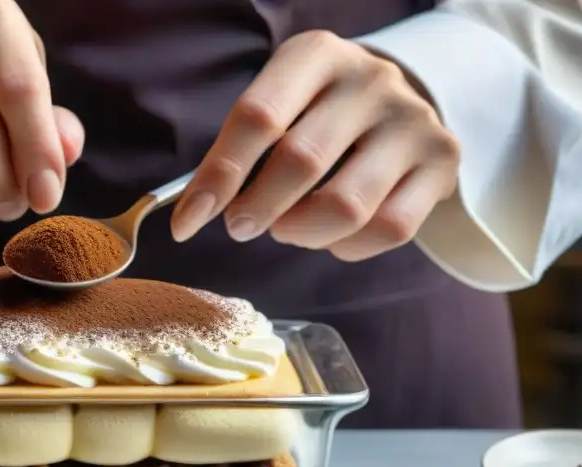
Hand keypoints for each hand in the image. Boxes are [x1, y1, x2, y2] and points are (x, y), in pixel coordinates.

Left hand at [171, 30, 459, 260]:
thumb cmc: (314, 114)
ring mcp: (412, 119)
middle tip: (240, 225)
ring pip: (346, 206)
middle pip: (301, 162)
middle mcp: (369, 79)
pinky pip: (389, 229)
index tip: (187, 222)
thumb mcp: (275, 107)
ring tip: (287, 227)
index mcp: (315, 56)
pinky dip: (347, 246)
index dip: (217, 177)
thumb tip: (192, 211)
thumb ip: (236, 151)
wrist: (395, 105)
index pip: (257, 117)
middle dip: (256, 209)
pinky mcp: (442, 159)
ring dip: (301, 232)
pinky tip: (331, 236)